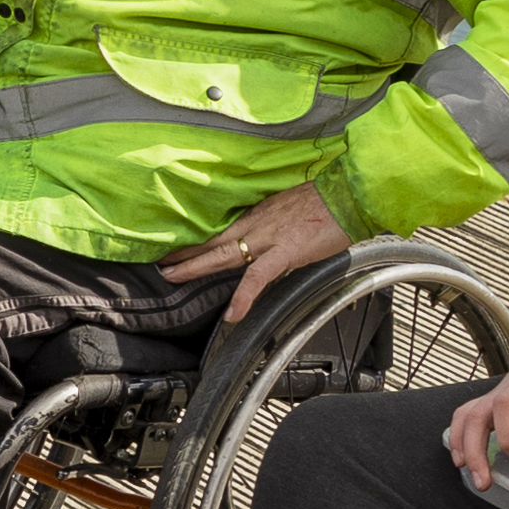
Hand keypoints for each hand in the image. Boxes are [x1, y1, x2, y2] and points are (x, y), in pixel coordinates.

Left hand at [152, 178, 345, 322]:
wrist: (349, 195)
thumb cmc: (327, 203)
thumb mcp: (291, 209)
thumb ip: (273, 224)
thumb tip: (265, 237)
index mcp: (259, 215)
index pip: (220, 230)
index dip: (196, 240)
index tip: (175, 247)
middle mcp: (257, 224)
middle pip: (213, 241)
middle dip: (184, 253)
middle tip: (159, 263)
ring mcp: (269, 238)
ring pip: (224, 254)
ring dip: (196, 266)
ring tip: (172, 277)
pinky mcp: (286, 252)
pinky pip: (259, 276)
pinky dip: (244, 295)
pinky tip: (232, 313)